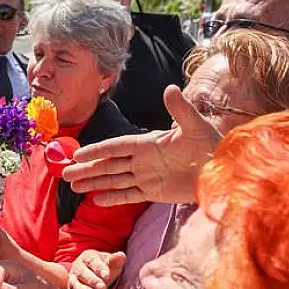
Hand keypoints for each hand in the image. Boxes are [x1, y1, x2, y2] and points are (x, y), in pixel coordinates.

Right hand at [63, 85, 219, 205]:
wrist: (223, 170)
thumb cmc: (211, 145)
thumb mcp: (195, 125)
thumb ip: (180, 109)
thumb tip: (170, 88)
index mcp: (149, 143)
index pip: (117, 147)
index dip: (97, 150)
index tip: (77, 153)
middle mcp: (144, 160)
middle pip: (109, 164)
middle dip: (88, 169)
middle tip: (64, 173)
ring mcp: (148, 176)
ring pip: (115, 180)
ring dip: (95, 182)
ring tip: (74, 186)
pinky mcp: (155, 192)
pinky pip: (130, 195)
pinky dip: (114, 198)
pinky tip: (96, 200)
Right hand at [68, 250, 125, 288]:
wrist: (92, 276)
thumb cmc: (103, 269)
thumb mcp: (111, 263)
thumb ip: (116, 260)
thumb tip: (121, 255)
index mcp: (88, 257)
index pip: (93, 261)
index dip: (100, 268)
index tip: (107, 275)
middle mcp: (78, 267)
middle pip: (83, 272)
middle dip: (93, 280)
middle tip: (102, 287)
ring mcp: (73, 279)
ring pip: (76, 284)